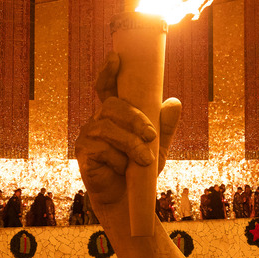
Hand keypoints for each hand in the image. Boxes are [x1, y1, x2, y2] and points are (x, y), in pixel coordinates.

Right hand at [74, 52, 180, 210]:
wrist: (129, 200)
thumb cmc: (140, 170)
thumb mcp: (159, 147)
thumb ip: (166, 126)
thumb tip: (174, 102)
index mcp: (115, 114)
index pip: (108, 87)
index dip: (109, 71)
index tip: (116, 58)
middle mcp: (99, 120)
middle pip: (112, 106)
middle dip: (134, 119)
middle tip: (150, 136)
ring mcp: (88, 136)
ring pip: (108, 128)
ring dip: (130, 143)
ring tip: (145, 160)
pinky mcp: (83, 153)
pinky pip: (101, 149)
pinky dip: (118, 160)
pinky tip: (123, 169)